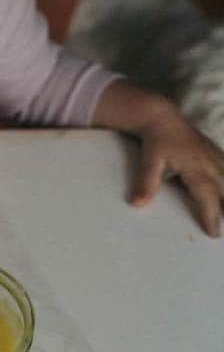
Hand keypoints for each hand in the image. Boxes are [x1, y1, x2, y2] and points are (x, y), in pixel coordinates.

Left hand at [132, 111, 223, 236]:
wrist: (162, 118)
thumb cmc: (156, 142)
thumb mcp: (149, 162)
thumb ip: (145, 183)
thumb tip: (137, 204)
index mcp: (196, 168)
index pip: (207, 197)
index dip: (211, 216)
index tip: (213, 233)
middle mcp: (212, 164)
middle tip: (223, 232)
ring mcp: (218, 157)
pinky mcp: (218, 153)